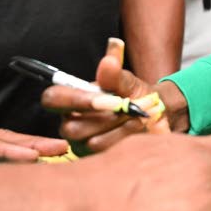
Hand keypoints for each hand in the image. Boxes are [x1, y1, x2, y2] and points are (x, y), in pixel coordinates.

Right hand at [42, 39, 180, 154]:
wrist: (157, 117)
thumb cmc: (135, 96)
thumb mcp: (128, 82)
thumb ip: (116, 72)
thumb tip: (111, 51)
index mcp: (72, 100)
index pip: (53, 99)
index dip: (74, 100)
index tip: (101, 97)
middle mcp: (71, 123)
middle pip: (71, 127)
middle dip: (105, 117)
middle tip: (128, 107)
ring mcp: (82, 144)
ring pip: (91, 141)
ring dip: (119, 126)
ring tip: (137, 115)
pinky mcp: (96, 159)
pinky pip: (106, 153)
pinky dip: (126, 137)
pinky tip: (138, 128)